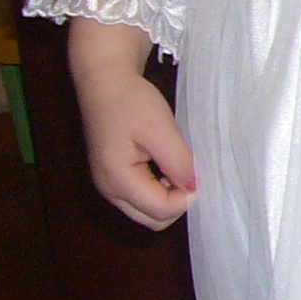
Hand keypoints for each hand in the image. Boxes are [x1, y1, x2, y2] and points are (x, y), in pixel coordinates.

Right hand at [69, 19, 195, 227]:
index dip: (186, 197)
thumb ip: (178, 162)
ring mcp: (108, 185)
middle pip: (152, 220)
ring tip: (176, 166)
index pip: (160, 211)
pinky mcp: (112, 176)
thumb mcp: (160, 129)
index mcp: (117, 180)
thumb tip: (195, 188)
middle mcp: (108, 190)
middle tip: (187, 172)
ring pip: (147, 211)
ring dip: (168, 196)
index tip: (197, 171)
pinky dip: (158, 189)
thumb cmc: (130, 100)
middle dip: (176, 202)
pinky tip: (165, 165)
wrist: (103, 79)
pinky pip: (140, 197)